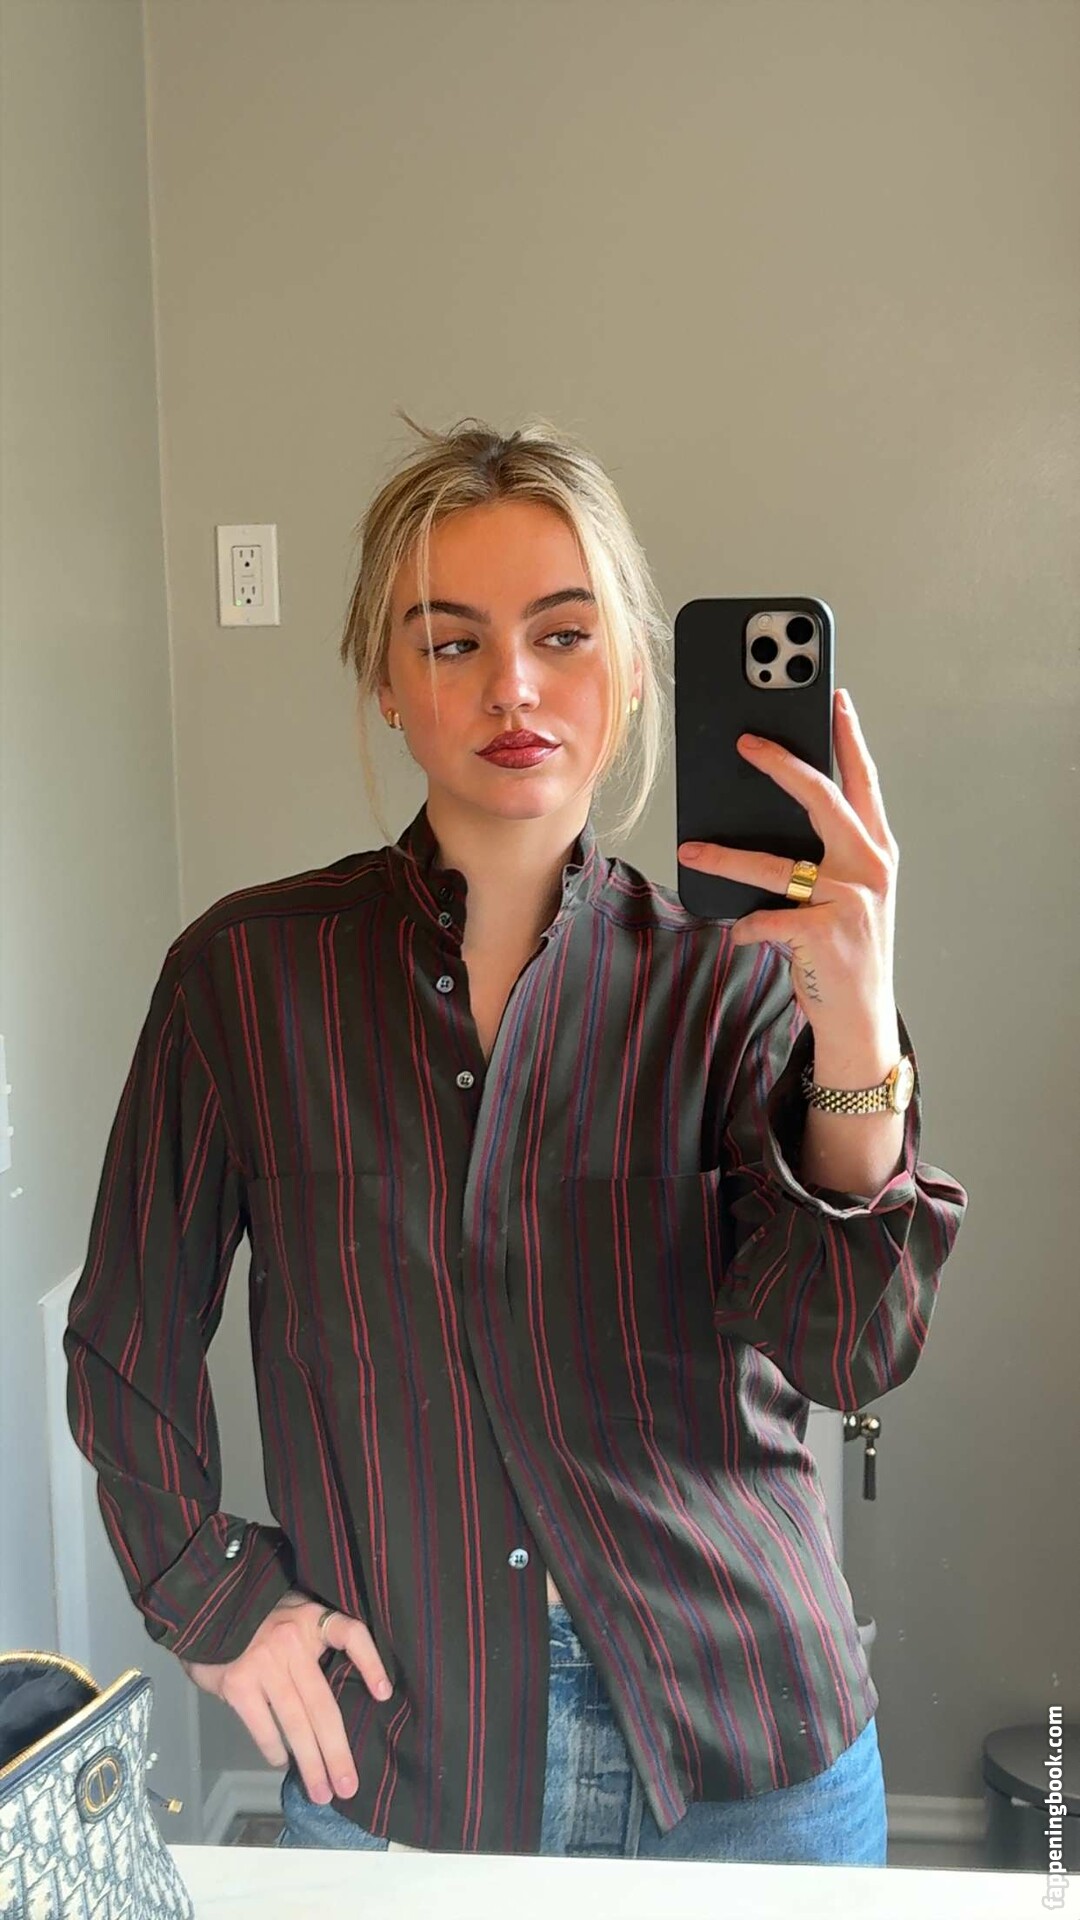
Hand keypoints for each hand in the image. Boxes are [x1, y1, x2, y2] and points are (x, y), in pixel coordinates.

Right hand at [179, 1590, 392, 1805]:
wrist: (207, 1612)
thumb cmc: (257, 1620)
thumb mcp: (292, 1616)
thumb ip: (311, 1645)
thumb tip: (336, 1695)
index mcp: (311, 1620)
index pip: (350, 1634)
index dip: (370, 1661)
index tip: (384, 1694)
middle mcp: (291, 1642)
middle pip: (323, 1705)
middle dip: (337, 1751)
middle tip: (348, 1786)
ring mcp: (264, 1664)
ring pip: (296, 1724)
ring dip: (310, 1763)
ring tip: (321, 1791)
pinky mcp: (239, 1683)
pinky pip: (264, 1726)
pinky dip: (275, 1749)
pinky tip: (282, 1762)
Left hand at [677, 689, 899, 1042]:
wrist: (861, 1017)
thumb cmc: (843, 947)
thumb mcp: (845, 893)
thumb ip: (822, 852)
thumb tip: (763, 814)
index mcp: (877, 849)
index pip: (863, 780)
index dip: (849, 737)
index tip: (835, 698)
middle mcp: (871, 867)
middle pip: (823, 798)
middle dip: (782, 765)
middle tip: (744, 743)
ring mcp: (852, 900)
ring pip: (776, 864)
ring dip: (725, 856)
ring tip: (691, 847)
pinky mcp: (827, 933)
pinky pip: (767, 918)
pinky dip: (744, 926)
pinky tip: (735, 933)